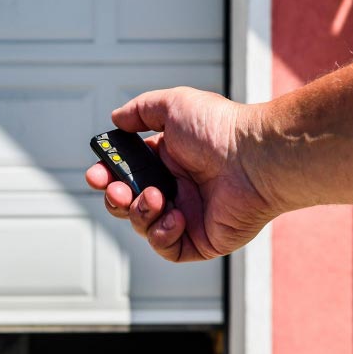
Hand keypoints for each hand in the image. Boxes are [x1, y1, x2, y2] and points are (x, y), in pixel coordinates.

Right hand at [85, 87, 274, 261]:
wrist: (256, 159)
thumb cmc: (221, 130)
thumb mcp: (173, 105)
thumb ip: (139, 110)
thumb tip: (116, 119)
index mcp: (167, 160)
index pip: (125, 173)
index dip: (106, 176)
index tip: (96, 173)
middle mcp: (176, 188)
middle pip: (127, 203)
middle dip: (114, 198)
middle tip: (118, 190)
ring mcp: (188, 215)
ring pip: (142, 225)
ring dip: (140, 212)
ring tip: (157, 197)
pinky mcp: (200, 240)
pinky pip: (166, 248)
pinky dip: (161, 234)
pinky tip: (175, 216)